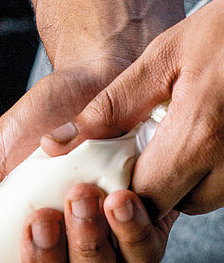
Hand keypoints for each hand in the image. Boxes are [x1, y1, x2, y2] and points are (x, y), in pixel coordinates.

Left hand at [41, 0, 223, 215]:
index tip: (108, 170)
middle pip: (169, 206)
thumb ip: (111, 106)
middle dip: (149, 186)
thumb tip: (54, 145)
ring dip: (181, 180)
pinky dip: (208, 171)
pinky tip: (205, 133)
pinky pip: (223, 186)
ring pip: (199, 200)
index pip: (141, 199)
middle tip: (145, 144)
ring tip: (177, 134)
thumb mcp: (164, 57)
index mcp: (198, 137)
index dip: (119, 193)